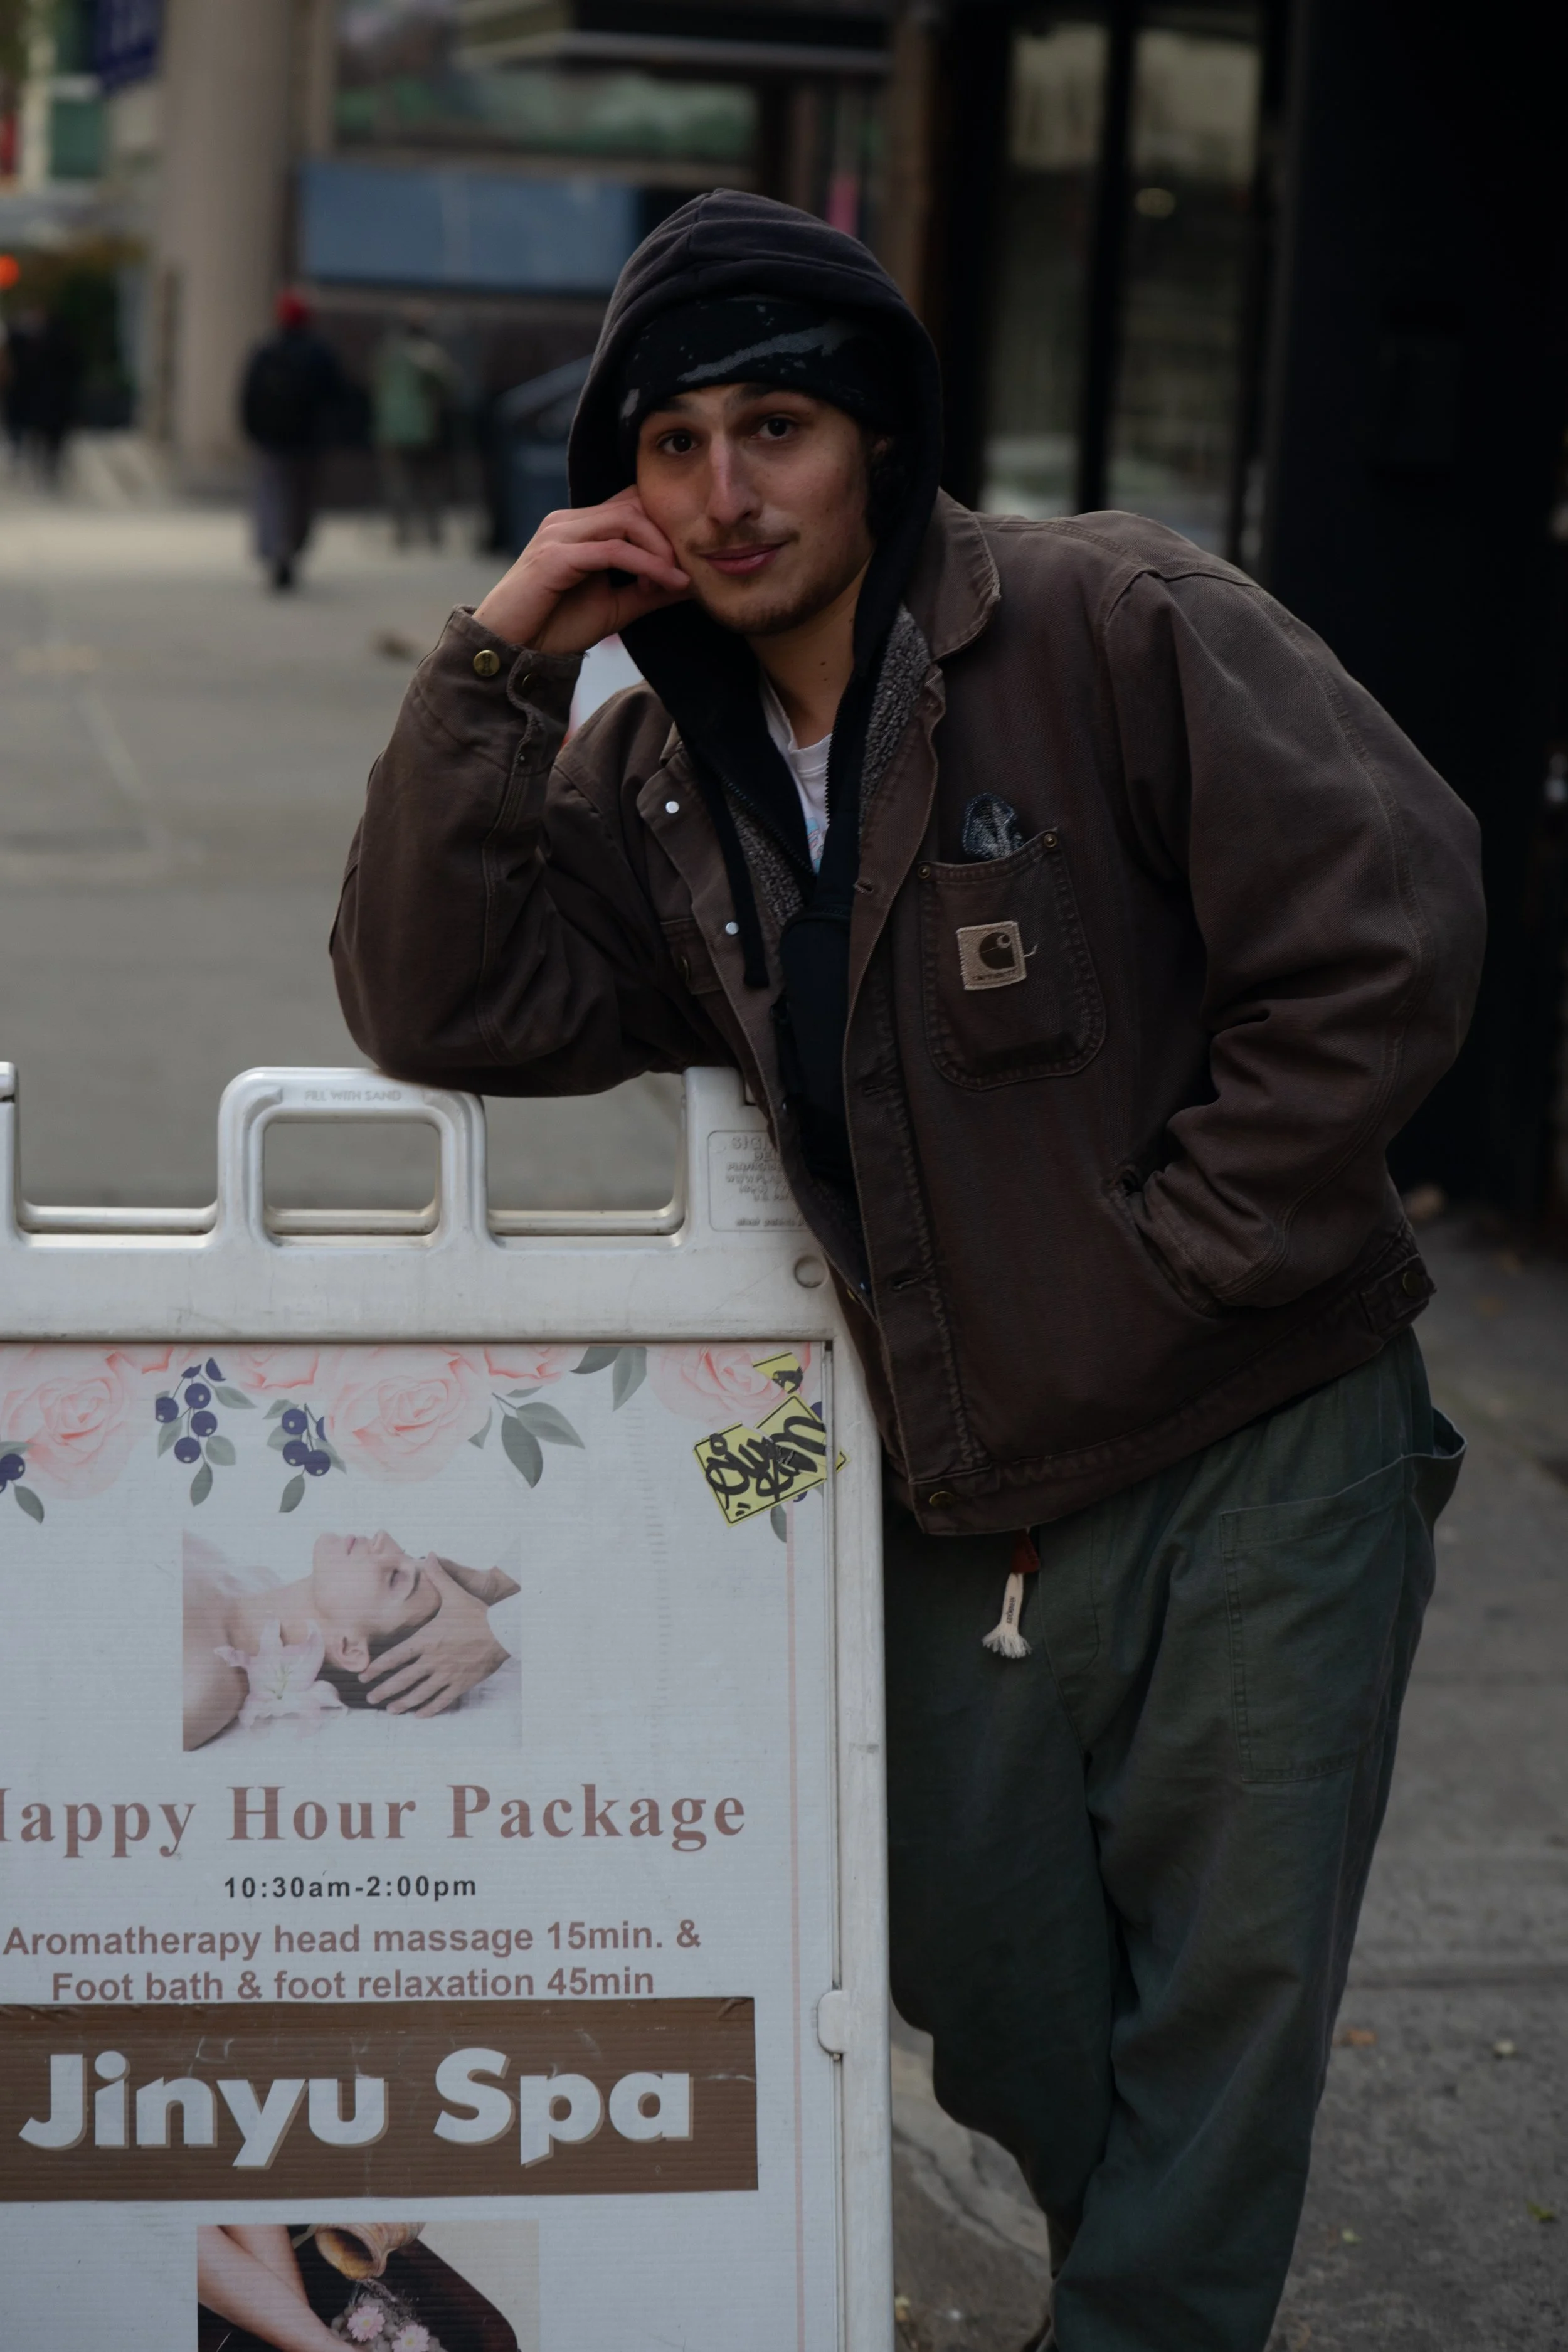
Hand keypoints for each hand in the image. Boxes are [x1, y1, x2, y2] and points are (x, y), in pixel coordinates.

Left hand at [360, 1556, 506, 1715]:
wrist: (504, 1631)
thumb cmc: (477, 1613)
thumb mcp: (456, 1594)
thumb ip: (438, 1577)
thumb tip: (429, 1555)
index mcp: (427, 1639)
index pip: (395, 1656)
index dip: (377, 1667)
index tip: (364, 1676)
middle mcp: (433, 1659)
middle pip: (402, 1679)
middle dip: (384, 1690)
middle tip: (370, 1698)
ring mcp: (447, 1673)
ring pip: (419, 1693)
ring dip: (402, 1703)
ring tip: (390, 1710)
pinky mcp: (461, 1683)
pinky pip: (441, 1700)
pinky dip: (428, 1709)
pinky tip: (419, 1715)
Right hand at [473, 489, 689, 654]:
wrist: (511, 650)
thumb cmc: (555, 629)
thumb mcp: (615, 608)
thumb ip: (648, 591)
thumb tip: (690, 583)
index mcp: (579, 527)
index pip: (632, 503)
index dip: (664, 528)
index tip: (682, 567)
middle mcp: (568, 522)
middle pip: (634, 504)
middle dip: (667, 536)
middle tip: (684, 572)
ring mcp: (559, 534)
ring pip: (627, 520)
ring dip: (659, 550)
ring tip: (675, 581)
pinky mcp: (555, 556)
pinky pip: (613, 550)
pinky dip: (646, 565)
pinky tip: (663, 583)